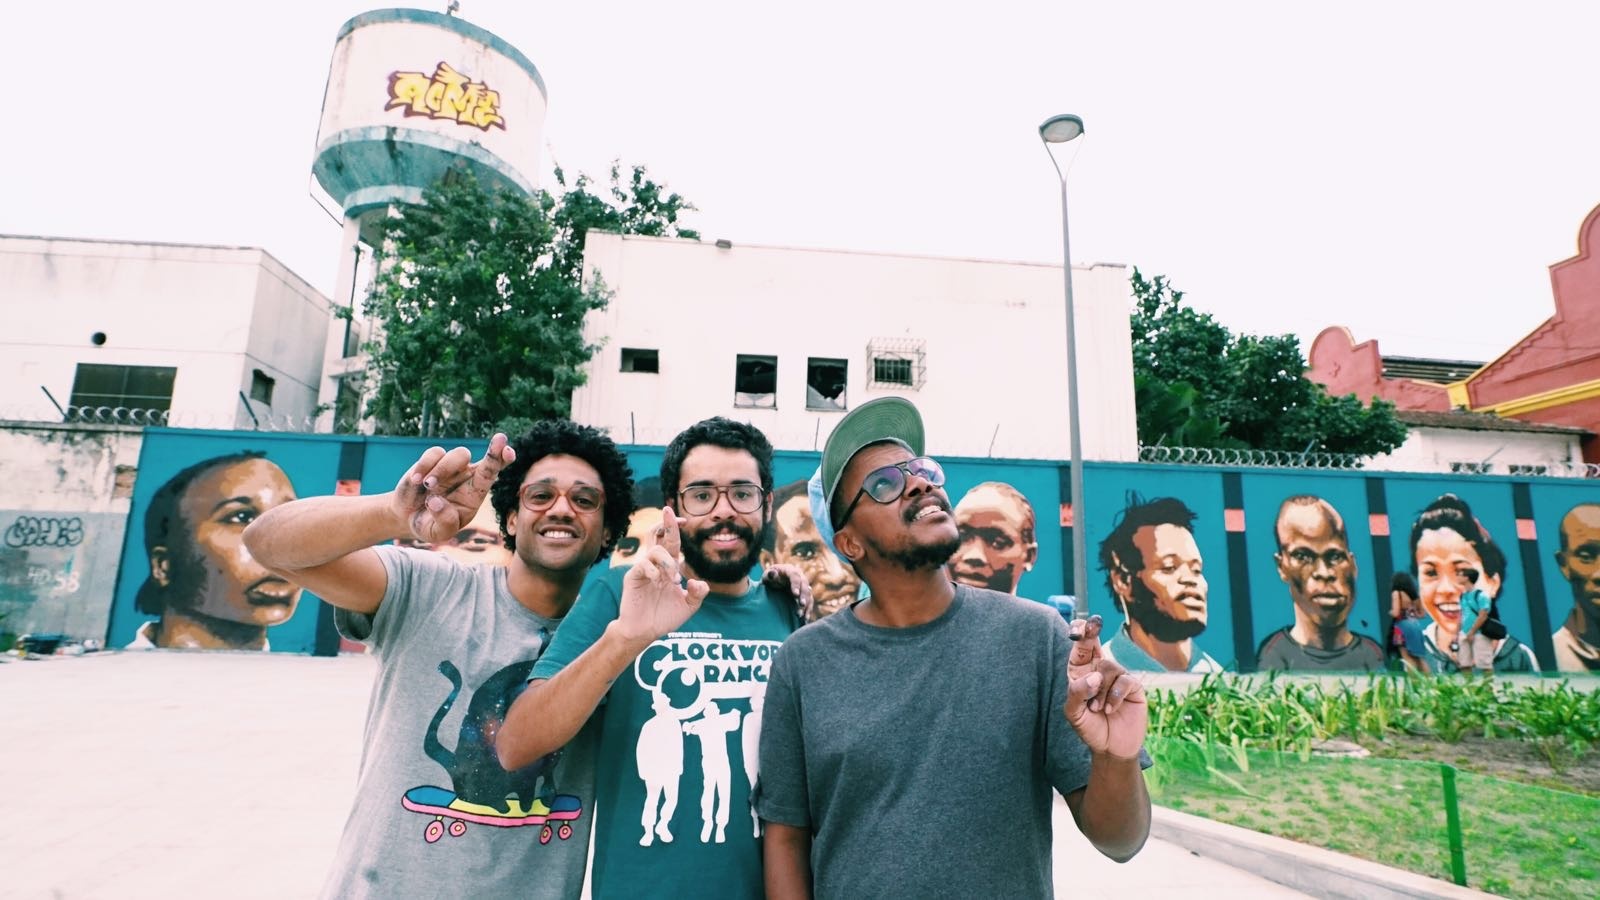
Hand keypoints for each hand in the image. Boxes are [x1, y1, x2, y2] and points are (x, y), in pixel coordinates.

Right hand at [392, 434, 513, 543]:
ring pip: (458, 455)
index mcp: (475, 493)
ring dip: (443, 470)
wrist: (407, 516)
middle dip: (495, 450)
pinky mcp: (431, 460)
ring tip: (428, 486)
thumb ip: (444, 522)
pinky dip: (424, 466)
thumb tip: (437, 502)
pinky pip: (434, 453)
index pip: (493, 475)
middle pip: (486, 459)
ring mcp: (450, 467)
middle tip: (501, 438)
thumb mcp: (438, 533)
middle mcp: (467, 476)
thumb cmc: (430, 525)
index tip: (509, 452)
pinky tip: (415, 481)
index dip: (502, 462)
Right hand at [617, 509, 709, 647]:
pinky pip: (642, 565)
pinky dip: (654, 571)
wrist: (645, 631)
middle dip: (666, 523)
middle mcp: (655, 564)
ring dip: (668, 562)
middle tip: (669, 511)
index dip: (675, 528)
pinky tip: (658, 582)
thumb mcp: (688, 606)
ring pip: (655, 551)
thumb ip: (698, 594)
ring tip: (674, 580)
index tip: (685, 519)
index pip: (671, 542)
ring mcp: (643, 569)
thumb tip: (697, 581)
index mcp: (668, 567)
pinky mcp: (633, 577)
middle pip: (658, 536)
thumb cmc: (664, 617)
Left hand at [762, 563, 814, 622]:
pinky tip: (805, 619)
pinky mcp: (805, 595)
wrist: (775, 582)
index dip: (796, 585)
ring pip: (809, 595)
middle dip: (804, 595)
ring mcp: (803, 586)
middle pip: (804, 585)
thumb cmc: (770, 578)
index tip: (795, 594)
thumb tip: (773, 574)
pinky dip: (808, 610)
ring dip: (806, 605)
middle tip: (801, 605)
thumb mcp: (767, 576)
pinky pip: (810, 602)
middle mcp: (800, 577)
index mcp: (790, 570)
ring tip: (800, 615)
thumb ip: (769, 575)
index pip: (795, 576)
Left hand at [1063, 615, 1146, 760]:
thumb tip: (1094, 676)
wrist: (1111, 748)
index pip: (1079, 649)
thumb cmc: (1090, 728)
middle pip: (1095, 646)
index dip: (1080, 633)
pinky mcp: (1133, 688)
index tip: (1078, 628)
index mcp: (1080, 673)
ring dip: (1101, 689)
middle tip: (1092, 625)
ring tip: (1097, 709)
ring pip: (1109, 666)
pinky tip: (1110, 710)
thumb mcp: (1074, 713)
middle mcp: (1098, 671)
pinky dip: (1115, 696)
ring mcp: (1117, 678)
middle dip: (1091, 634)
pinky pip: (1124, 681)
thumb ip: (1077, 693)